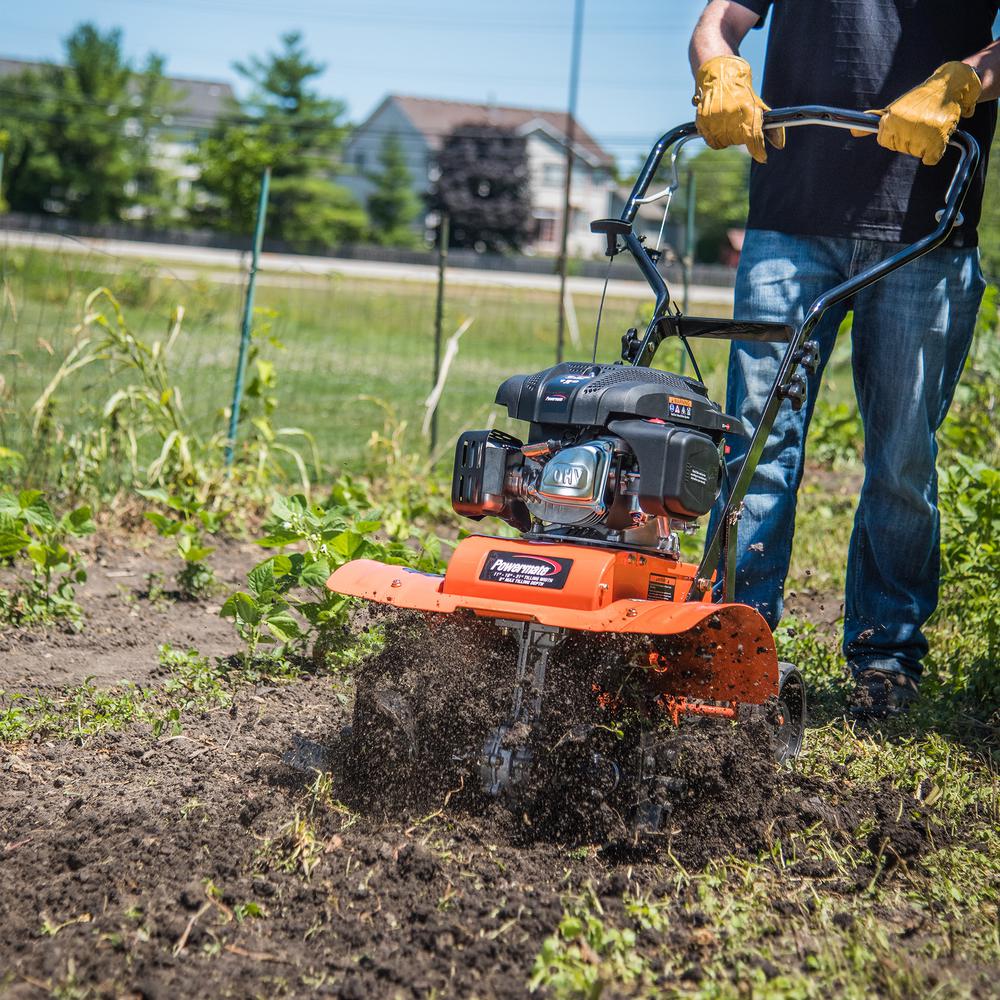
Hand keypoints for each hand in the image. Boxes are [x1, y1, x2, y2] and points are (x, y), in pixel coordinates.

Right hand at [693, 55, 784, 163]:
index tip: (763, 158)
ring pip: (725, 143)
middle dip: (741, 135)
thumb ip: (769, 127)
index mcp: (746, 109)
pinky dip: (716, 137)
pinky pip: (712, 142)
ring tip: (727, 120)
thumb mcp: (758, 105)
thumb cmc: (741, 89)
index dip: (758, 150)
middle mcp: (730, 114)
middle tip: (738, 121)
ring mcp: (714, 118)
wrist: (719, 73)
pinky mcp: (702, 121)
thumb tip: (779, 146)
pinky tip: (718, 125)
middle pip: (739, 141)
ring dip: (728, 137)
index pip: (753, 137)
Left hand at [853, 62, 981, 165]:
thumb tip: (852, 132)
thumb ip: (872, 122)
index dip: (895, 134)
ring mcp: (921, 136)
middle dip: (909, 139)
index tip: (905, 123)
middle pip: (900, 148)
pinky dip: (933, 153)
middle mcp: (904, 128)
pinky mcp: (936, 142)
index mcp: (890, 122)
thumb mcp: (893, 109)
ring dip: (922, 143)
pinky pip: (930, 160)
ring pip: (915, 153)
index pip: (885, 142)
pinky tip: (935, 136)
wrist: (947, 87)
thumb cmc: (918, 100)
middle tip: (919, 123)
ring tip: (928, 125)